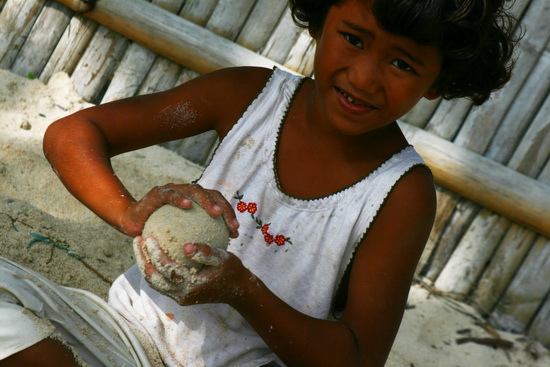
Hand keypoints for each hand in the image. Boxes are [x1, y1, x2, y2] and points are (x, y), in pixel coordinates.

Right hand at [120, 183, 239, 237]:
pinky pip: (170, 194)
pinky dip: (178, 197)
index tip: (235, 232)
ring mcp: (173, 190)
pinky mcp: (157, 192)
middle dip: (224, 208)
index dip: (229, 215)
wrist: (132, 224)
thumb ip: (197, 240)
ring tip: (215, 213)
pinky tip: (187, 205)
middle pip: (211, 194)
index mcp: (196, 202)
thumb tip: (220, 253)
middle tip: (230, 225)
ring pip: (194, 190)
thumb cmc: (159, 234)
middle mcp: (186, 192)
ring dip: (207, 201)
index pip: (218, 203)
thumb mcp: (181, 239)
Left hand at [133, 236, 249, 305]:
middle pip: (153, 278)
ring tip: (140, 246)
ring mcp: (178, 297)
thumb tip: (187, 246)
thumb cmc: (231, 270)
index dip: (155, 253)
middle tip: (137, 239)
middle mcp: (181, 294)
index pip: (166, 269)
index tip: (148, 236)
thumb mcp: (223, 258)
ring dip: (145, 264)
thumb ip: (206, 253)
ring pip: (154, 282)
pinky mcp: (178, 295)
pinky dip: (154, 269)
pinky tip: (152, 253)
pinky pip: (160, 282)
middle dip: (142, 259)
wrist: (237, 290)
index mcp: (190, 285)